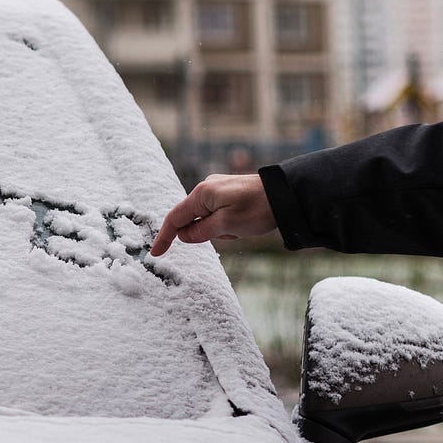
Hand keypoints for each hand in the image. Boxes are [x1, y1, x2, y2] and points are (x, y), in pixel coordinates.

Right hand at [149, 174, 276, 255]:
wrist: (286, 194)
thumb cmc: (257, 210)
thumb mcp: (226, 226)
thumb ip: (201, 232)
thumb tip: (183, 236)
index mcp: (202, 195)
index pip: (174, 218)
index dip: (165, 237)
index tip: (155, 253)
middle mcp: (206, 188)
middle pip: (192, 218)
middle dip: (206, 232)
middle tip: (232, 233)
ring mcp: (217, 189)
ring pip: (207, 218)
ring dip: (219, 229)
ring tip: (243, 227)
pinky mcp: (228, 192)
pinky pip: (217, 213)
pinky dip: (225, 223)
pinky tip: (244, 222)